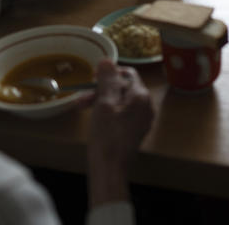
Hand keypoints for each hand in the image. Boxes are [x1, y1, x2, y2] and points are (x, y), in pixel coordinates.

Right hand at [84, 60, 153, 206]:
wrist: (110, 169)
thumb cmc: (106, 136)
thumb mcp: (104, 103)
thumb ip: (107, 80)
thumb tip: (107, 59)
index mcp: (141, 96)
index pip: (127, 74)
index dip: (108, 74)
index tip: (91, 79)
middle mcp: (146, 106)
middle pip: (123, 88)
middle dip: (101, 90)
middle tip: (81, 99)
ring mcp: (142, 119)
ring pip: (121, 101)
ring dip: (101, 101)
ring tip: (82, 108)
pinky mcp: (135, 130)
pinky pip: (123, 113)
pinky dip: (108, 112)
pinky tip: (94, 118)